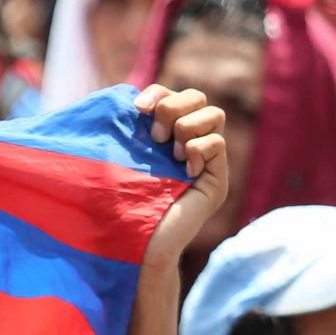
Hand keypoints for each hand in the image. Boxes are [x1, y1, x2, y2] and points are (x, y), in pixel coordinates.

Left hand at [134, 82, 228, 268]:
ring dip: (187, 127)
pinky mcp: (217, 178)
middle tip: (154, 138)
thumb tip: (122, 96)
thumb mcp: (117, 155)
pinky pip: (218, 143)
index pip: (170, 93)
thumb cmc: (118, 202)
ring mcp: (205, 160)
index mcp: (162, 132)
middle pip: (197, 97)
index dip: (157, 92)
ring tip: (172, 154)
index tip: (137, 109)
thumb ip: (123, 126)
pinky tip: (185, 172)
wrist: (135, 241)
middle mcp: (186, 142)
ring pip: (214, 114)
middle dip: (173, 107)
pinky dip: (199, 150)